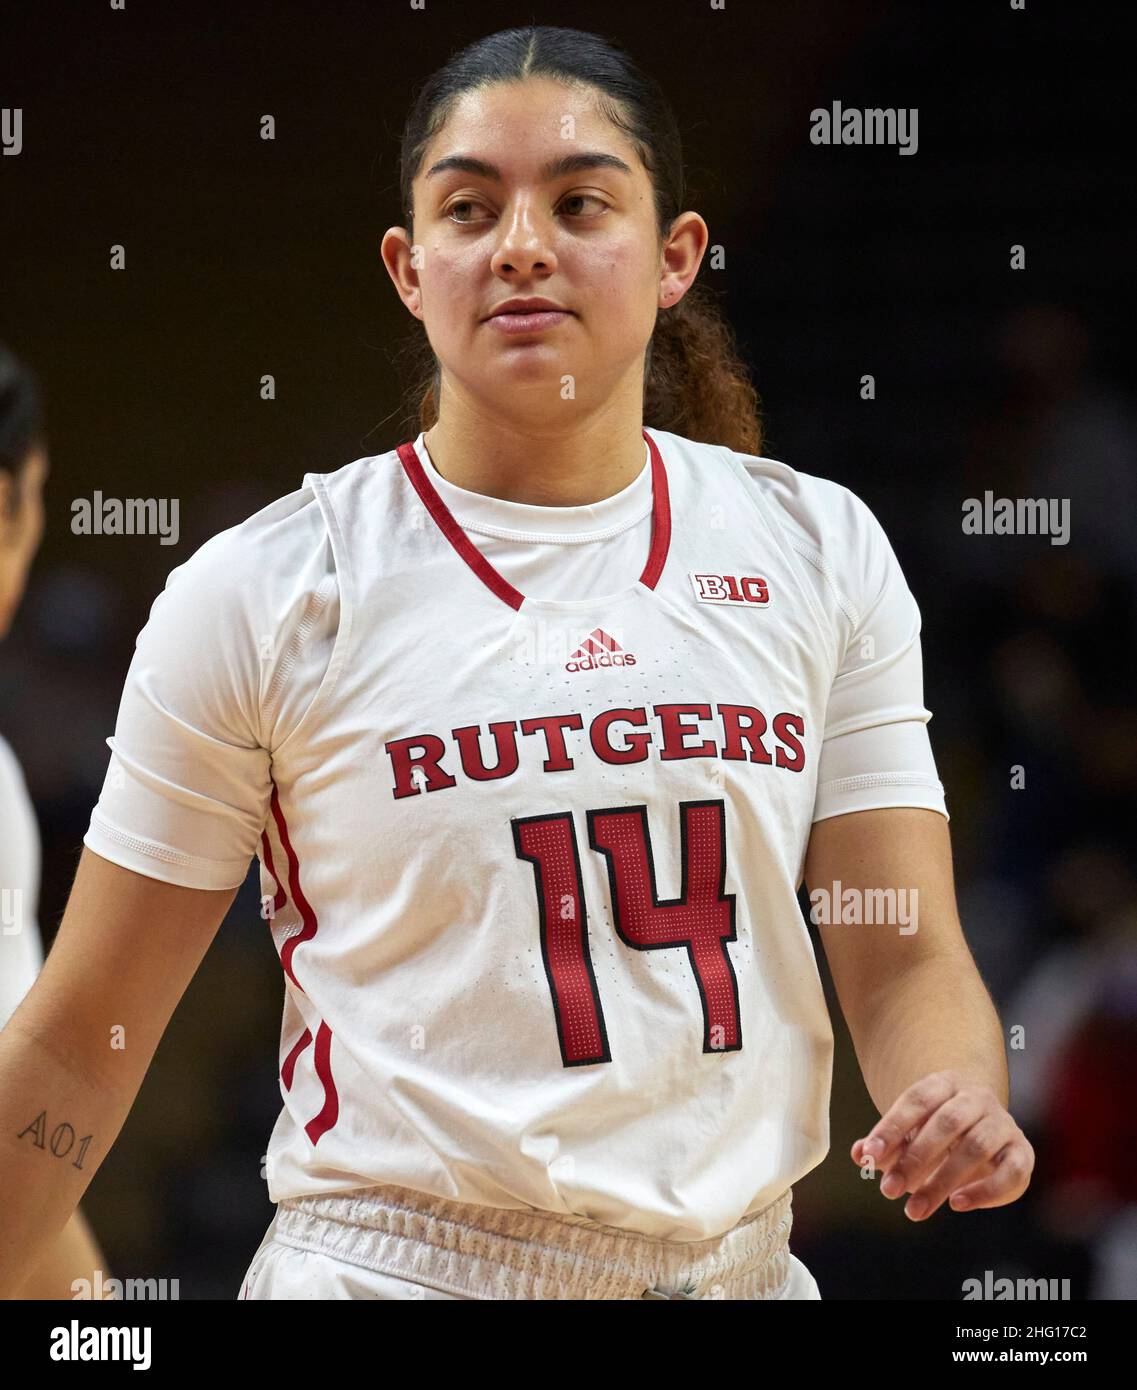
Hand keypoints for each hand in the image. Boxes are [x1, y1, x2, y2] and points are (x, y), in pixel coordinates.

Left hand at [851, 1069, 1034, 1220]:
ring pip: (976, 1147)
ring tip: (915, 1209)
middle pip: (946, 1123)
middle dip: (914, 1159)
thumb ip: (883, 1145)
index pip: (916, 1100)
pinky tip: (957, 1205)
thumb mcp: (907, 1133)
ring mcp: (1002, 1123)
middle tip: (888, 1191)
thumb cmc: (935, 1131)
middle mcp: (977, 1097)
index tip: (868, 1156)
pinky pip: (1010, 1171)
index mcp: (944, 1083)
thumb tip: (858, 1154)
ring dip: (943, 1180)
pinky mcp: (1022, 1151)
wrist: (981, 1126)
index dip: (891, 1128)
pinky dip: (985, 1191)